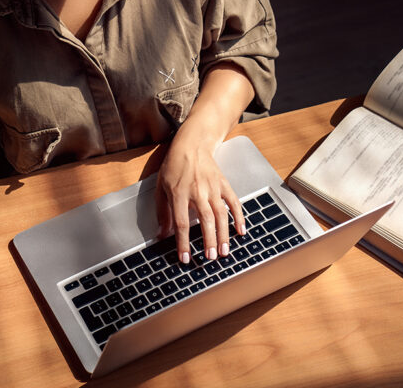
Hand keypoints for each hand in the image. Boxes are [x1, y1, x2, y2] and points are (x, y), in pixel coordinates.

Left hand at [156, 137, 245, 263]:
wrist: (192, 144)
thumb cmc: (174, 166)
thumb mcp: (161, 187)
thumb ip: (162, 212)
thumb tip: (162, 234)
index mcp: (179, 193)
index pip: (182, 223)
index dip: (183, 242)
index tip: (185, 258)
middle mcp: (198, 191)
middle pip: (206, 220)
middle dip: (209, 241)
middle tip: (211, 258)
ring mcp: (213, 187)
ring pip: (221, 214)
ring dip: (224, 234)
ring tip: (224, 251)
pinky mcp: (223, 184)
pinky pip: (233, 202)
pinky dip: (239, 217)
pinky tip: (241, 230)